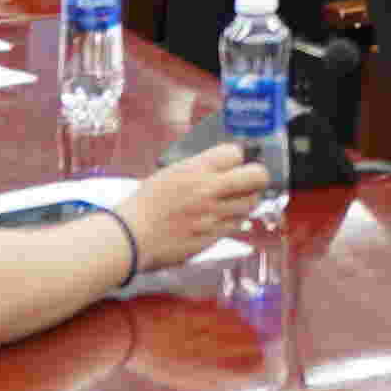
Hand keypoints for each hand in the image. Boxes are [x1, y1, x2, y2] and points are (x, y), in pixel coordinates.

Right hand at [118, 148, 274, 268]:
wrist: (132, 238)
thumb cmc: (144, 206)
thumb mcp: (168, 174)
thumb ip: (196, 169)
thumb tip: (220, 166)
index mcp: (194, 170)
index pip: (235, 153)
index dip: (237, 156)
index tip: (235, 161)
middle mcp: (208, 190)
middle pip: (257, 176)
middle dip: (258, 175)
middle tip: (251, 179)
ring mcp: (213, 215)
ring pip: (251, 202)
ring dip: (246, 200)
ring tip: (233, 201)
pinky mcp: (213, 236)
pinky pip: (237, 224)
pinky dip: (234, 220)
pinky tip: (221, 218)